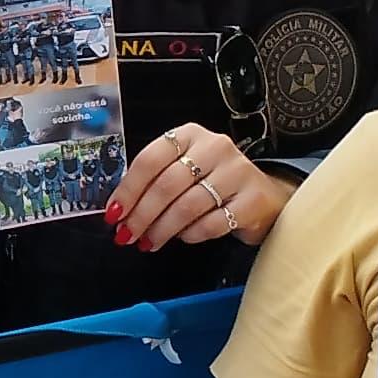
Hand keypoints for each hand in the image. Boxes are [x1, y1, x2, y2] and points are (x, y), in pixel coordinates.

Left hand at [109, 125, 289, 250]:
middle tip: (126, 235)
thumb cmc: (214, 183)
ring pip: (187, 206)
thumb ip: (155, 181)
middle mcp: (215, 148)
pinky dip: (191, 235)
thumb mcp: (185, 169)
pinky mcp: (252, 201)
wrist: (264, 195)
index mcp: (190, 135)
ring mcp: (237, 173)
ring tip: (149, 242)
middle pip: (166, 185)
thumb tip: (119, 210)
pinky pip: (211, 224)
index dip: (128, 189)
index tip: (114, 213)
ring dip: (161, 229)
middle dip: (141, 215)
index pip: (150, 159)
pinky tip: (182, 238)